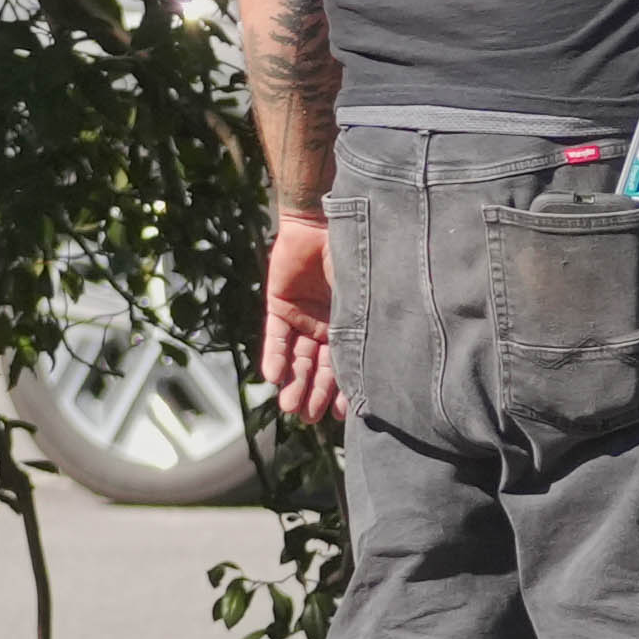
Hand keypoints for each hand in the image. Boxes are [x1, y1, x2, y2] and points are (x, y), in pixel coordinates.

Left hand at [254, 208, 340, 423]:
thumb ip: (358, 330)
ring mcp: (303, 315)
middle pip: (320, 366)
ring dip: (294, 381)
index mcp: (353, 323)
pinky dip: (274, 355)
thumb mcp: (361, 299)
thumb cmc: (356, 257)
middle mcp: (328, 323)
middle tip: (307, 418)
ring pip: (297, 356)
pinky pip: (275, 336)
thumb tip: (367, 371)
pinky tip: (272, 377)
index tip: (344, 416)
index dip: (344, 390)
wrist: (325, 221)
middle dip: (314, 393)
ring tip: (289, 407)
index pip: (347, 364)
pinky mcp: (280, 304)